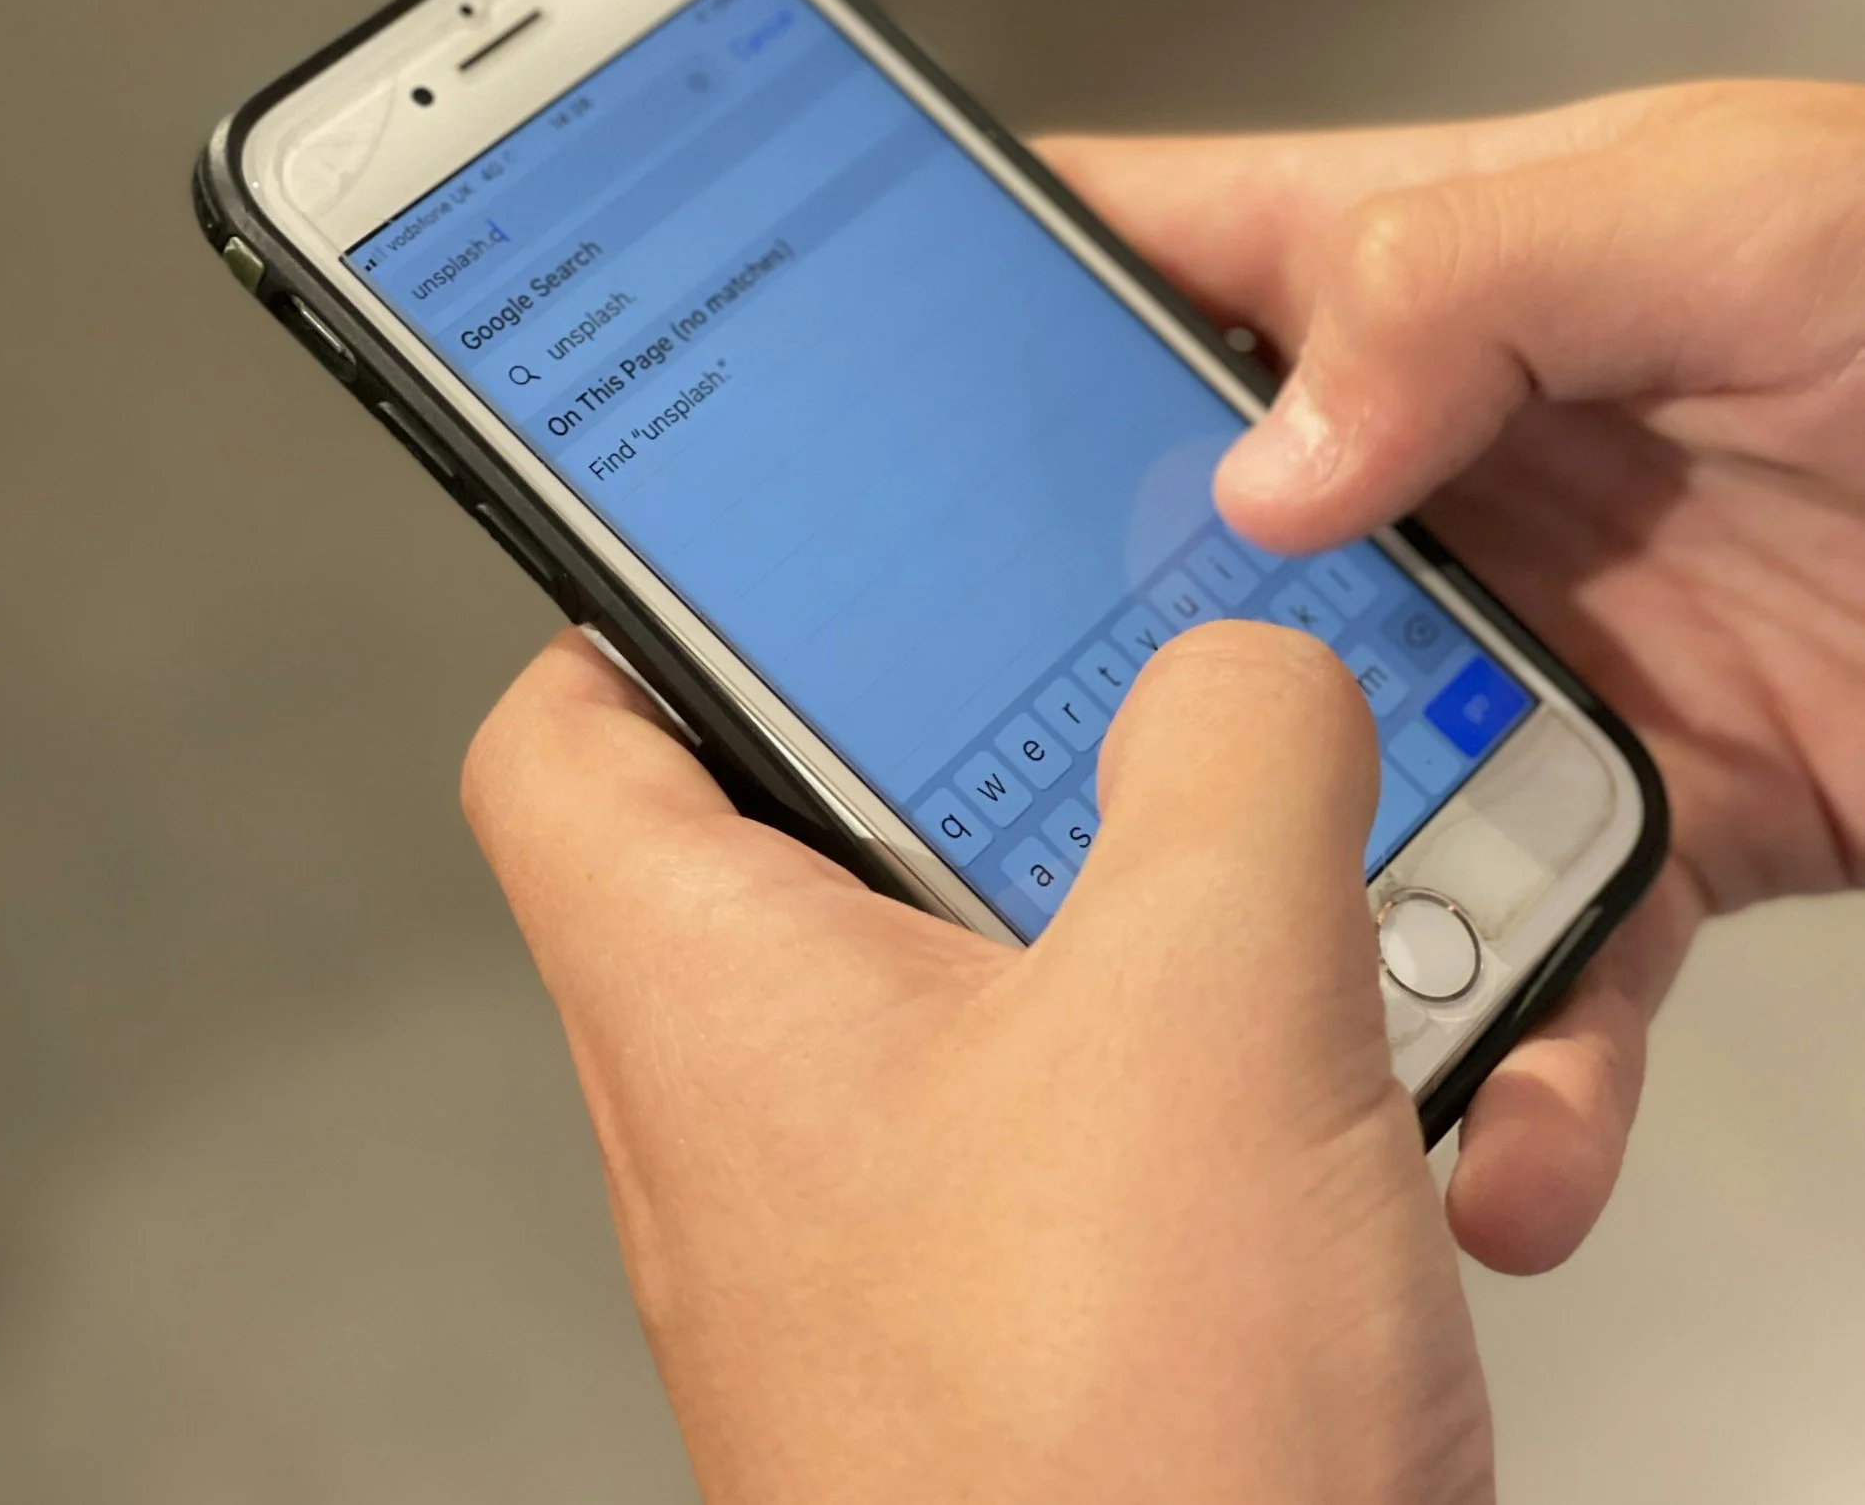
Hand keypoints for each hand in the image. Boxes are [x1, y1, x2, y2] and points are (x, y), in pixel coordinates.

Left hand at [466, 620, 1492, 1504]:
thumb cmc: (1109, 1455)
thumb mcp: (1204, 1000)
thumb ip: (1233, 758)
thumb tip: (1245, 667)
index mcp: (709, 992)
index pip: (567, 734)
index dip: (650, 601)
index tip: (784, 532)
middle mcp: (771, 1106)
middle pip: (827, 817)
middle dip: (1009, 736)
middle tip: (1130, 672)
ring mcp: (901, 1217)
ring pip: (1005, 964)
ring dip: (1172, 912)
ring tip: (1309, 875)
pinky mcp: (1037, 1305)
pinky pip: (1113, 1108)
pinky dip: (1234, 1062)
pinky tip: (1377, 1081)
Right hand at [1046, 80, 1864, 1275]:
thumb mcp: (1728, 209)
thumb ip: (1474, 285)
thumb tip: (1265, 464)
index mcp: (1415, 274)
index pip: (1134, 262)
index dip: (974, 310)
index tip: (834, 402)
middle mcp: (1430, 465)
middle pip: (1172, 560)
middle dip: (1069, 665)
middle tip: (970, 777)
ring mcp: (1512, 646)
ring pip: (1314, 790)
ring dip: (1272, 906)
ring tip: (1237, 1014)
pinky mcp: (1627, 809)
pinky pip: (1528, 948)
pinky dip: (1509, 1059)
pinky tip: (1497, 1134)